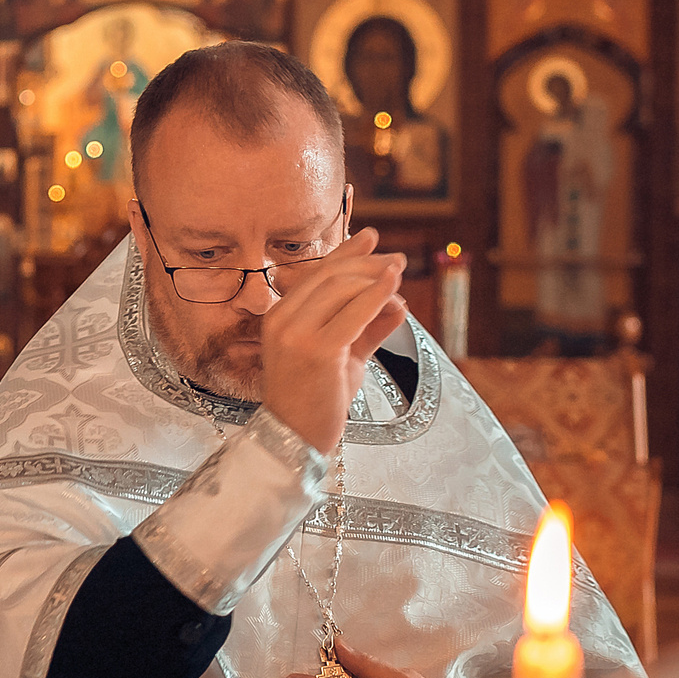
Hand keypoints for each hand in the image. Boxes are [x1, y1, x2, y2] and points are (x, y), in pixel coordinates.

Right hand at [258, 227, 406, 454]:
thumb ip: (367, 329)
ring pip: (342, 289)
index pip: (315, 274)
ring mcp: (296, 334)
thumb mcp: (344, 358)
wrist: (294, 440)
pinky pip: (353, 313)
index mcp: (279, 317)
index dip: (344, 253)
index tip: (370, 238)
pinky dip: (377, 295)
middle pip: (330, 276)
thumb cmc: (316, 401)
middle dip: (367, 263)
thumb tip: (398, 303)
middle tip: (397, 260)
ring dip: (375, 277)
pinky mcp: (317, 349)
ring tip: (400, 272)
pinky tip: (394, 287)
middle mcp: (281, 320)